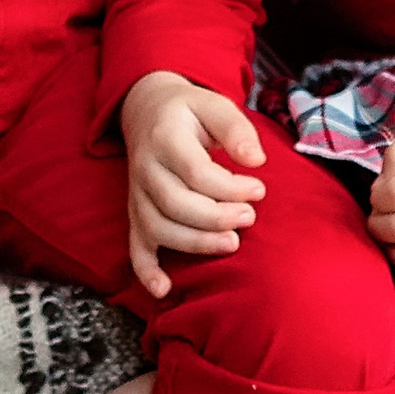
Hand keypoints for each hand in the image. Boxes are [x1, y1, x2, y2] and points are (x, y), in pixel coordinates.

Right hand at [117, 71, 267, 299]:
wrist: (147, 111)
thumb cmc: (190, 111)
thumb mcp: (214, 104)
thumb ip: (236, 129)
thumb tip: (257, 160)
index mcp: (165, 138)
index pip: (196, 172)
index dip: (230, 187)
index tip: (260, 189)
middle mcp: (144, 168)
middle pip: (176, 204)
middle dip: (216, 217)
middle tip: (250, 217)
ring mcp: (136, 194)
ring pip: (158, 228)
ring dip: (195, 243)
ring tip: (232, 244)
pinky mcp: (135, 213)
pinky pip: (134, 247)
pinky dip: (146, 271)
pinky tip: (164, 290)